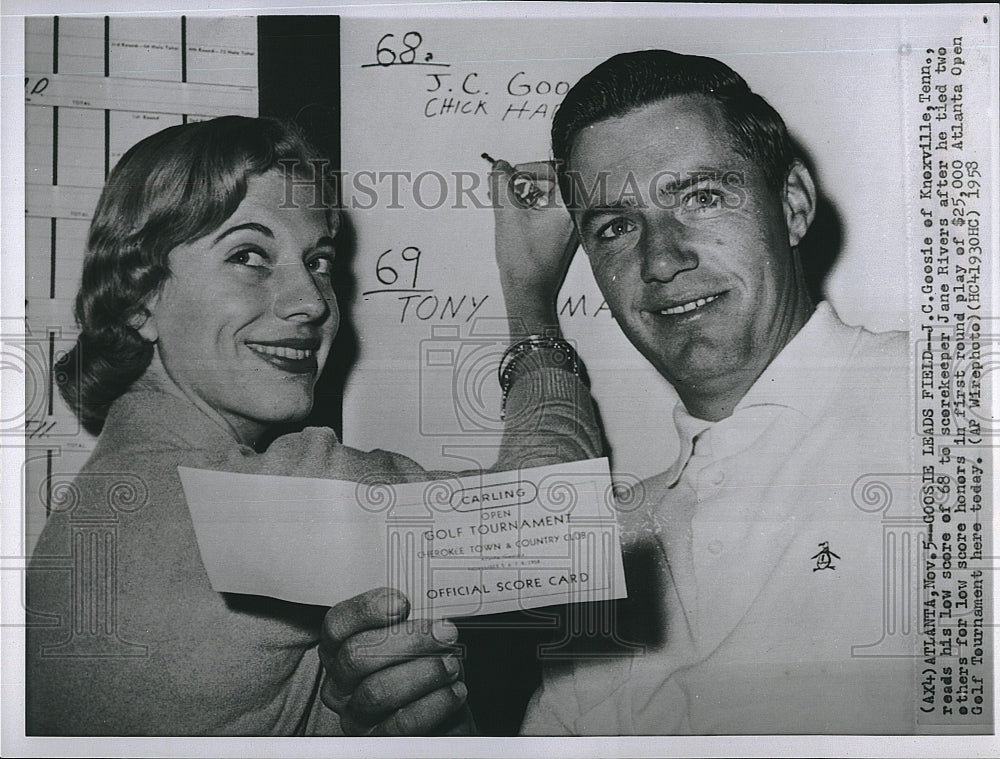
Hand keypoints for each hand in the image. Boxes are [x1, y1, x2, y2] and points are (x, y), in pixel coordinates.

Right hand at [318, 587, 472, 734]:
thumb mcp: (416, 641)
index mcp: (341, 652)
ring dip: (424, 672)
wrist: (445, 718)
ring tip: (452, 665)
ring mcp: (356, 716)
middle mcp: (341, 685)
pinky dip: (433, 704)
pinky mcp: (379, 742)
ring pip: (377, 691)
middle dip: (408, 641)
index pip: (336, 626)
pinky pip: (401, 724)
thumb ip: (410, 624)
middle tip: (444, 633)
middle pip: (356, 656)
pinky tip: (453, 691)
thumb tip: (426, 613)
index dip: (365, 611)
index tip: (402, 603)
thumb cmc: (426, 672)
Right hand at [489, 159, 578, 334]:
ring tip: (501, 203)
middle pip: (550, 181)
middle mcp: (572, 213)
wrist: (529, 293)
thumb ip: (502, 184)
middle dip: (522, 181)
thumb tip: (500, 166)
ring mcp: (567, 225)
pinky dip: (528, 208)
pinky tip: (510, 216)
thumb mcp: (507, 215)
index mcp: (567, 206)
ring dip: (522, 195)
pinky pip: (545, 211)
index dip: (528, 168)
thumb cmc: (523, 262)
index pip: (553, 169)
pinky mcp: (559, 234)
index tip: (509, 174)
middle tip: (501, 187)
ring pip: (545, 196)